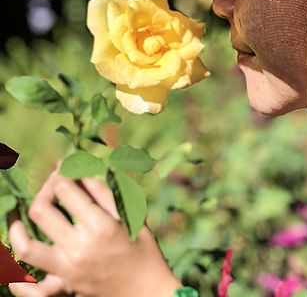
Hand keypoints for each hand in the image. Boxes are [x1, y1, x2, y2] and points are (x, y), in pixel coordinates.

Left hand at [8, 170, 182, 296]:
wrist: (146, 290)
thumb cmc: (142, 246)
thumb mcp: (130, 213)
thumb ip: (103, 191)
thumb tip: (79, 169)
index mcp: (100, 225)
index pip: (66, 190)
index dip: (62, 172)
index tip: (64, 167)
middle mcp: (80, 247)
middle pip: (42, 211)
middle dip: (44, 190)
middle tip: (53, 186)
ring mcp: (68, 269)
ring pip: (26, 248)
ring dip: (17, 229)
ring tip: (17, 218)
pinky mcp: (64, 285)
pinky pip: (31, 287)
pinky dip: (18, 277)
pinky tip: (17, 260)